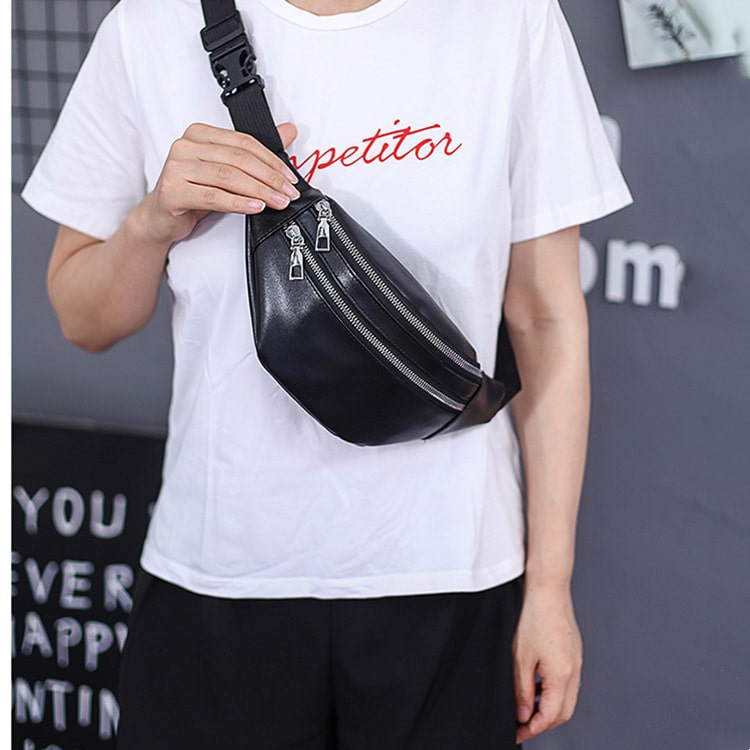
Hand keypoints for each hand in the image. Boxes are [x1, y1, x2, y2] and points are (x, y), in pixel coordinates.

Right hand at [137, 121, 299, 245]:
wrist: (162, 216)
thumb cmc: (194, 191)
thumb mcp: (226, 170)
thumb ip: (255, 152)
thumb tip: (288, 131)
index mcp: (199, 134)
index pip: (243, 142)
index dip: (271, 160)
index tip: (290, 178)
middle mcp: (185, 145)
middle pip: (238, 159)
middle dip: (269, 178)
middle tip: (288, 193)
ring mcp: (176, 166)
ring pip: (227, 177)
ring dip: (258, 191)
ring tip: (277, 202)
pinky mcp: (172, 190)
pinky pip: (213, 196)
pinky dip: (238, 203)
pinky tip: (255, 207)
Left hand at [513, 585, 582, 743]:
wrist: (549, 589)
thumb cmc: (535, 615)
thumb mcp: (521, 655)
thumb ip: (523, 688)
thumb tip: (524, 712)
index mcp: (562, 673)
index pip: (551, 715)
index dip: (534, 728)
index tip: (519, 733)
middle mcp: (574, 671)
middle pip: (563, 712)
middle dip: (543, 723)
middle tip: (523, 725)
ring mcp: (577, 662)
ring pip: (567, 699)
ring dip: (549, 709)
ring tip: (527, 707)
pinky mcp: (574, 654)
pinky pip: (568, 683)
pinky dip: (554, 692)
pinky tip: (538, 686)